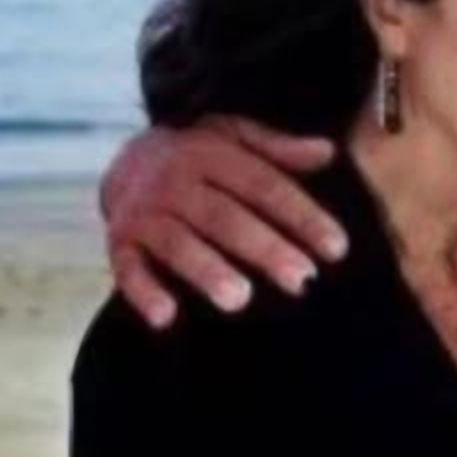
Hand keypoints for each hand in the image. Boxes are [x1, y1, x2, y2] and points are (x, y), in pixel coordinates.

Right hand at [100, 115, 343, 329]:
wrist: (127, 159)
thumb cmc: (201, 157)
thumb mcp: (236, 138)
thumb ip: (280, 149)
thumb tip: (329, 153)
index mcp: (210, 153)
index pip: (264, 186)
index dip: (301, 216)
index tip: (336, 248)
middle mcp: (175, 181)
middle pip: (224, 217)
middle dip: (264, 249)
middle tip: (302, 279)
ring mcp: (144, 213)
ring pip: (177, 243)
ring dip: (207, 271)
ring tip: (240, 299)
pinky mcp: (120, 242)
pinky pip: (127, 269)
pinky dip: (143, 293)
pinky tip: (166, 317)